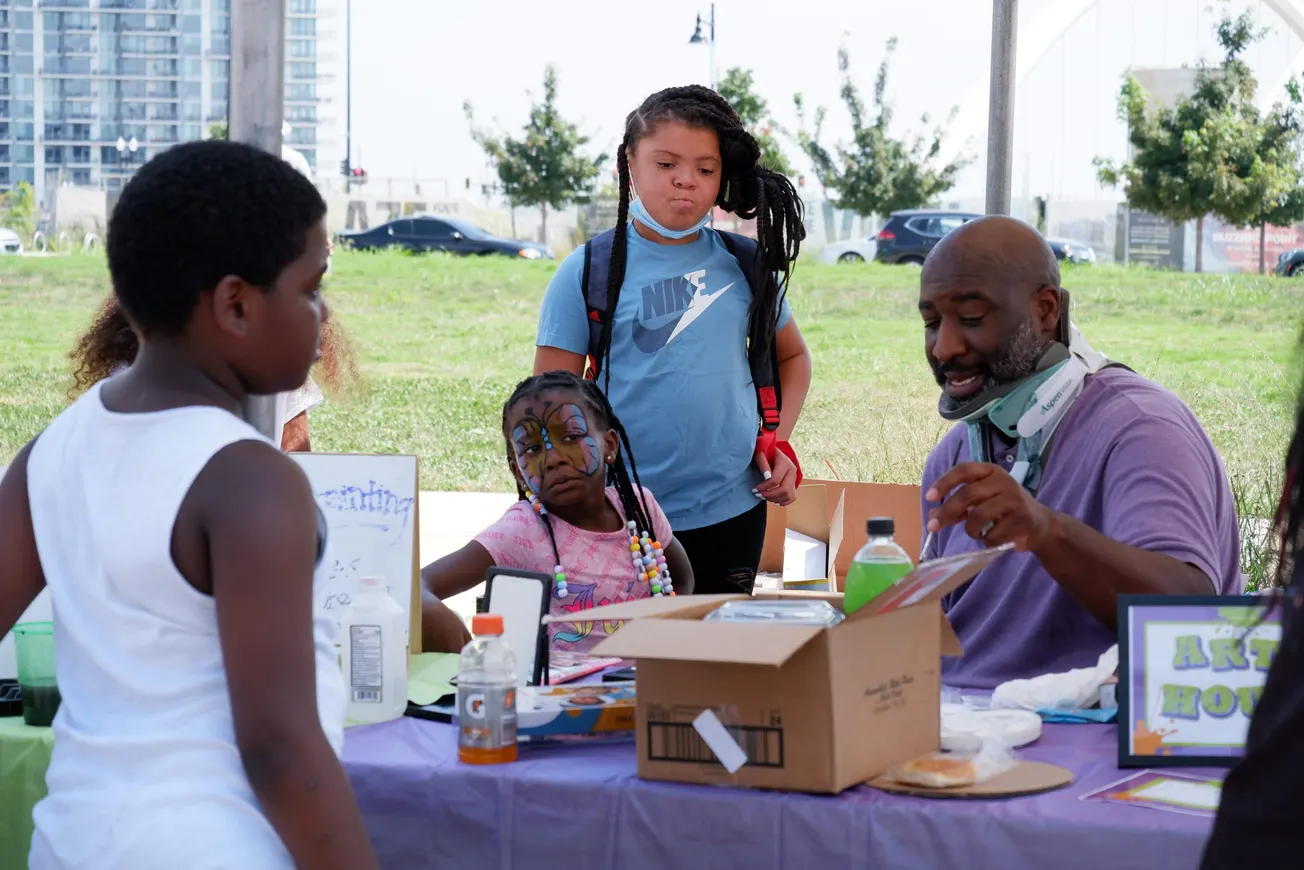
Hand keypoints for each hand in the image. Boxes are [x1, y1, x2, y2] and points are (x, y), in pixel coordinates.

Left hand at [754, 447, 797, 506]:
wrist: (773, 451)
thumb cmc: (765, 452)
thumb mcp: (761, 453)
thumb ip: (763, 463)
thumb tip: (767, 477)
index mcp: (785, 462)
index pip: (775, 480)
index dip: (764, 487)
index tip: (754, 489)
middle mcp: (792, 471)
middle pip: (784, 489)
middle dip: (769, 495)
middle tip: (758, 495)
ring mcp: (794, 478)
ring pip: (788, 495)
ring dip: (775, 499)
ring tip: (764, 497)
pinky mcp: (794, 483)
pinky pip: (792, 497)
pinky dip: (784, 502)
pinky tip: (774, 502)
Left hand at [925, 462, 1055, 552]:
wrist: (1041, 525)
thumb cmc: (1005, 510)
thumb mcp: (983, 502)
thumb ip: (959, 506)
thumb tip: (933, 515)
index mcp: (991, 471)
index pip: (964, 470)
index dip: (944, 482)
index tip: (929, 497)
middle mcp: (1004, 481)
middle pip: (968, 494)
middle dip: (948, 511)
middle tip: (934, 526)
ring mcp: (1015, 500)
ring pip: (979, 516)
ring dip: (970, 529)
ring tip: (974, 532)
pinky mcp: (1023, 519)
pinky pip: (993, 534)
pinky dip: (986, 541)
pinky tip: (992, 538)